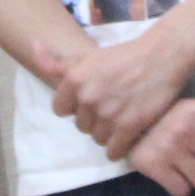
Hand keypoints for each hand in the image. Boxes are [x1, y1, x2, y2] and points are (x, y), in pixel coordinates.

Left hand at [36, 26, 194, 160]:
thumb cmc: (123, 55)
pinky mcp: (129, 127)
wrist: (161, 56)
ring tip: (120, 120)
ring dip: (107, 133)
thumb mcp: (87, 56)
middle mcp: (87, 98)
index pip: (60, 110)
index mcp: (74, 80)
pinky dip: (119, 148)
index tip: (90, 101)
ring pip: (97, 138)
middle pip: (80, 126)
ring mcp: (108, 114)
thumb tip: (33, 44)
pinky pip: (114, 151)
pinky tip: (126, 136)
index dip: (75, 107)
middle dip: (93, 120)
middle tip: (109, 108)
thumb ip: (57, 61)